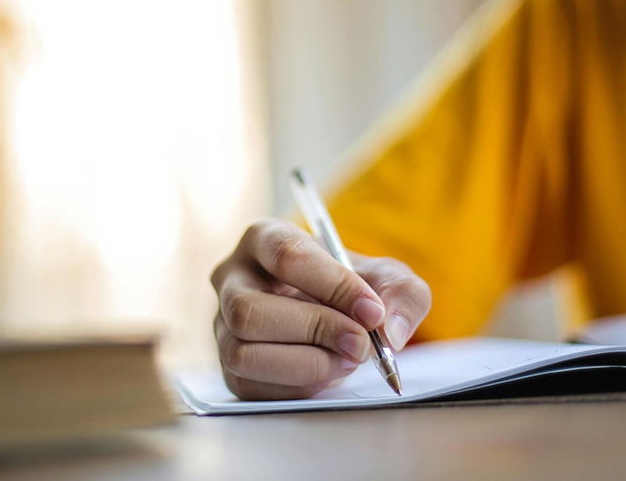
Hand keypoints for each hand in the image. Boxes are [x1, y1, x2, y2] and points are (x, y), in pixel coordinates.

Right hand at [210, 218, 430, 400]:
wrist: (337, 316)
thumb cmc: (353, 288)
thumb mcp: (388, 278)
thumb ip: (402, 293)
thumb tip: (390, 330)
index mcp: (265, 238)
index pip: (287, 255)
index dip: (332, 286)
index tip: (372, 311)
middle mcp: (232, 278)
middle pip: (250, 310)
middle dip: (314, 332)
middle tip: (360, 344)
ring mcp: (222, 324)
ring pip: (243, 353)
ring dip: (305, 365)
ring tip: (346, 360)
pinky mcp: (228, 365)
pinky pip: (249, 385)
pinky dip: (297, 386)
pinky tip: (327, 373)